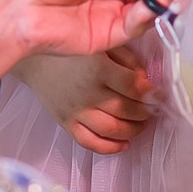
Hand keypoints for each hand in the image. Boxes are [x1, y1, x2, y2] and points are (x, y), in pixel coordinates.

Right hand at [15, 44, 153, 154]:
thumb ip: (127, 58)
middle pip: (127, 110)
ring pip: (112, 129)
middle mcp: (87, 92)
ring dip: (133, 130)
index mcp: (98, 69)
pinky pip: (89, 142)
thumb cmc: (71, 50)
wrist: (34, 59)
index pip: (134, 87)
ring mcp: (76, 111)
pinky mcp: (66, 122)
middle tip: (152, 108)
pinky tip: (124, 143)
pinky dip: (110, 147)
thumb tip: (146, 78)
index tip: (157, 91)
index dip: (151, 92)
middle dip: (145, 112)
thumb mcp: (102, 44)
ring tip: (141, 123)